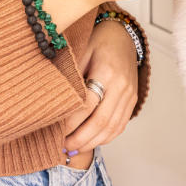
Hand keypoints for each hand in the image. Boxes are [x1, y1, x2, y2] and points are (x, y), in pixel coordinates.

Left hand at [63, 18, 139, 154]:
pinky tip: (90, 142)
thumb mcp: (80, 50)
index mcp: (107, 71)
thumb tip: (52, 102)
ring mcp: (130, 95)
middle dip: (81, 139)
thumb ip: (70, 74)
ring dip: (92, 142)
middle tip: (63, 147)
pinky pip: (120, 125)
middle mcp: (122, 86)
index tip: (56, 132)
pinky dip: (105, 138)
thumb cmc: (98, 41)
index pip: (88, 104)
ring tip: (73, 149)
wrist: (123, 36)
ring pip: (112, 128)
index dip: (71, 122)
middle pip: (101, 121)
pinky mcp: (132, 101)